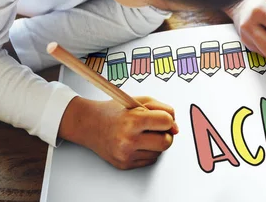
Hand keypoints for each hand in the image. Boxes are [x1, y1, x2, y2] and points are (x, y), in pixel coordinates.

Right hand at [60, 96, 178, 169]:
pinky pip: (149, 160)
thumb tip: (176, 128)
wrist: (89, 124)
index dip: (168, 119)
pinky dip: (148, 151)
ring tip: (143, 133)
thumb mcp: (140, 101)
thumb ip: (163, 109)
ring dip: (156, 143)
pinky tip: (137, 142)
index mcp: (133, 121)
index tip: (163, 118)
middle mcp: (128, 140)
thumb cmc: (116, 111)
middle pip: (166, 142)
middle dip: (166, 134)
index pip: (166, 122)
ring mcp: (126, 155)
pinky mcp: (124, 165)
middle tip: (157, 128)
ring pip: (159, 152)